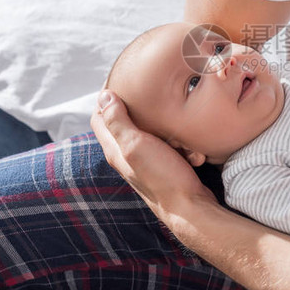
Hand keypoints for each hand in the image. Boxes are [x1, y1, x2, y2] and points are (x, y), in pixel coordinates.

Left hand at [91, 90, 215, 220]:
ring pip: (150, 133)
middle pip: (124, 123)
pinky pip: (169, 146)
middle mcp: (126, 156)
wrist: (190, 209)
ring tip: (175, 127)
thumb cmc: (163, 177)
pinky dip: (178, 143)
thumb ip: (118, 121)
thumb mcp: (137, 144)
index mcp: (115, 149)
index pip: (98, 117)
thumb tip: (104, 96)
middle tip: (153, 96)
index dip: (105, 97)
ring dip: (164, 128)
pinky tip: (188, 147)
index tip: (122, 80)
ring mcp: (146, 162)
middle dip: (140, 109)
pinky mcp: (164, 167)